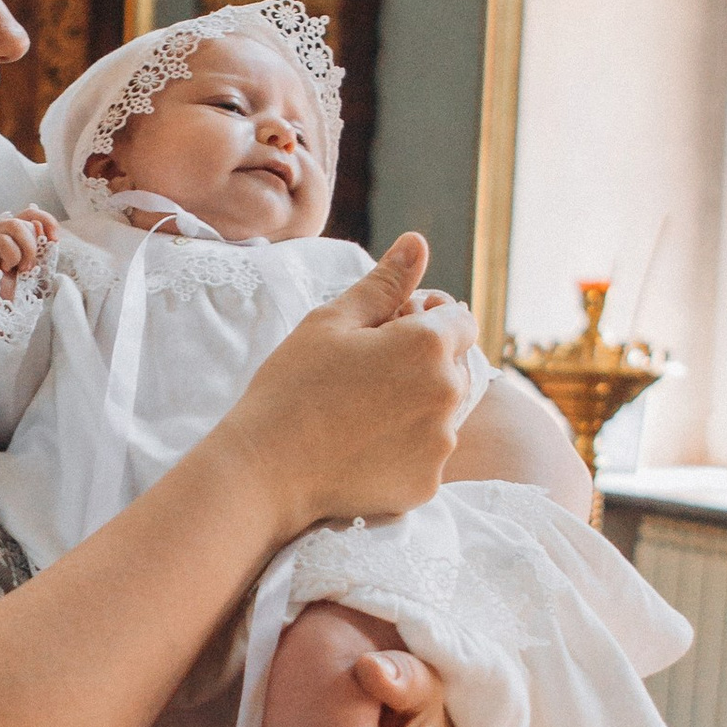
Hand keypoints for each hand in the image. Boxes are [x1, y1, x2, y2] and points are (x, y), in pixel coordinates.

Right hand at [0, 207, 56, 280]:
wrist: (5, 309)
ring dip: (25, 251)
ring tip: (21, 269)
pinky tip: (4, 270)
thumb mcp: (37, 259)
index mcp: (10, 232)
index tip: (55, 239)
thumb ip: (39, 241)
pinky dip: (12, 257)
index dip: (45, 221)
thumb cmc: (19, 286)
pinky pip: (3, 241)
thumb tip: (39, 225)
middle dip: (33, 245)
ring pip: (14, 225)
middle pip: (22, 220)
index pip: (29, 213)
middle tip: (29, 267)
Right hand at [230, 235, 475, 536]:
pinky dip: (406, 449)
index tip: (391, 331)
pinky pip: (429, 455)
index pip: (461, 321)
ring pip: (444, 413)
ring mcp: (441, 444)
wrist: (265, 471)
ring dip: (417, 407)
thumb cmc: (292, 386)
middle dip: (426, 364)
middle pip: (457, 367)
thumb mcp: (332, 321)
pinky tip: (363, 447)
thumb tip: (418, 242)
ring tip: (361, 413)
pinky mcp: (428, 483)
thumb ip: (384, 283)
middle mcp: (447, 394)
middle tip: (368, 373)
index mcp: (428, 346)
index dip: (429, 321)